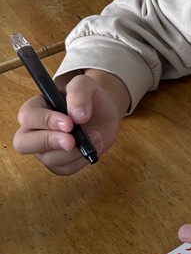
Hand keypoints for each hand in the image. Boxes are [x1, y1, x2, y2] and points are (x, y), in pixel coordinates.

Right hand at [13, 69, 128, 174]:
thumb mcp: (86, 84)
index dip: (46, 121)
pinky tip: (95, 146)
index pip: (27, 117)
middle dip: (48, 142)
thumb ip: (79, 92)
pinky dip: (81, 160)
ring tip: (96, 136)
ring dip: (74, 151)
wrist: (104, 113)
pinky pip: (65, 168)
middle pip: (23, 143)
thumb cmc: (89, 97)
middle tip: (72, 140)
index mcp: (35, 108)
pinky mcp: (60, 163)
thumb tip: (77, 115)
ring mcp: (45, 149)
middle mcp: (34, 131)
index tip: (69, 123)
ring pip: (48, 159)